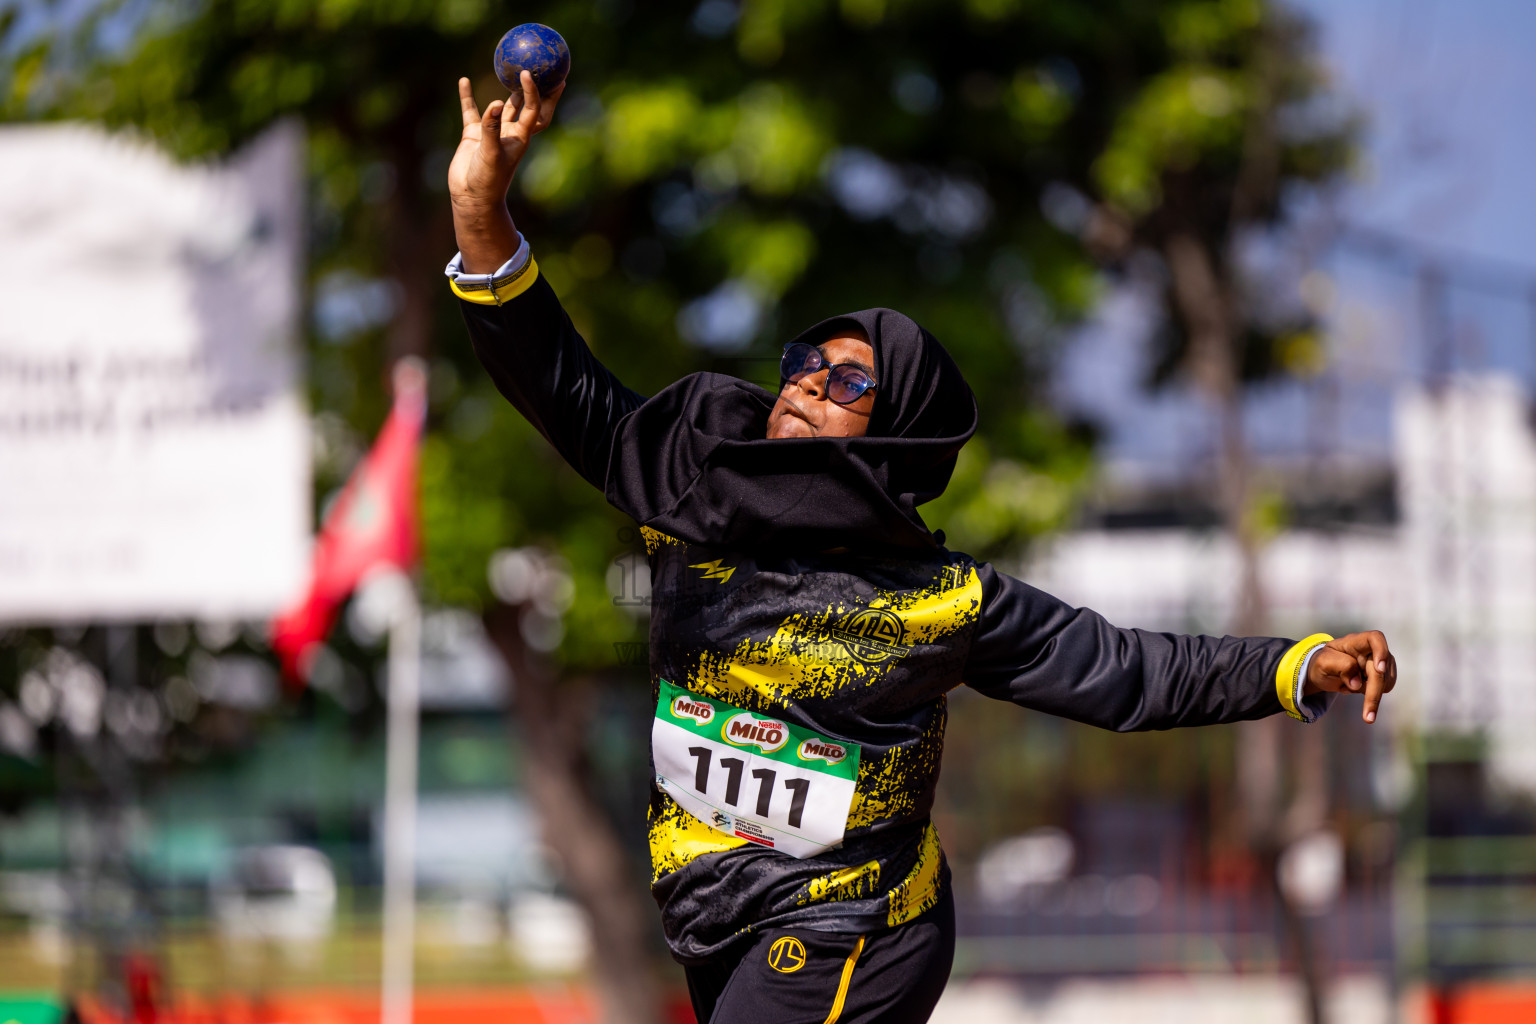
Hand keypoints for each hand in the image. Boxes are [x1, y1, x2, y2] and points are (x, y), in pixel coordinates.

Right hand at [448, 71, 564, 208]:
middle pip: (526, 105)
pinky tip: (463, 81)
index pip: (532, 108)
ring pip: (502, 106)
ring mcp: (492, 132)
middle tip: (541, 69)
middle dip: (535, 90)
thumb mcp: (491, 154)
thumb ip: (493, 129)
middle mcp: (509, 132)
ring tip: (511, 70)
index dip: (534, 91)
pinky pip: (471, 112)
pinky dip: (467, 97)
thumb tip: (497, 105)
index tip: (530, 73)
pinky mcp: (474, 135)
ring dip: (508, 90)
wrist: (471, 197)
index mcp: (520, 137)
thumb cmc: (487, 180)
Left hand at [1302, 630, 1396, 723]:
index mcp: (1355, 642)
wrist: (1325, 672)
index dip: (1381, 652)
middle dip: (1374, 693)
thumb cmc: (1323, 663)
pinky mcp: (1383, 676)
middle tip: (1368, 717)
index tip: (1379, 670)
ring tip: (1347, 686)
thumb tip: (1357, 683)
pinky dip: (1370, 694)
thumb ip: (1340, 667)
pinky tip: (1355, 688)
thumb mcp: (1323, 663)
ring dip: (1369, 693)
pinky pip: (1384, 688)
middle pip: (1380, 670)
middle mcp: (1372, 650)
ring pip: (1386, 682)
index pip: (1375, 639)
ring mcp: (1380, 662)